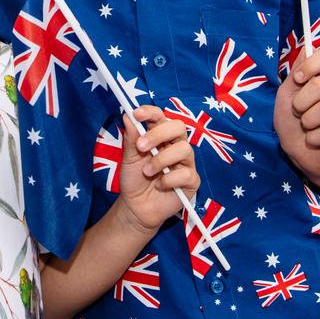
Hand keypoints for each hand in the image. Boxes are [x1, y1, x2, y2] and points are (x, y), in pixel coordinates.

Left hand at [115, 106, 198, 233]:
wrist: (136, 206)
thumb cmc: (135, 179)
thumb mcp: (129, 158)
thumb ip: (131, 138)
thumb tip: (128, 116)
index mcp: (160, 136)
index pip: (161, 117)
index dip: (151, 112)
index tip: (136, 114)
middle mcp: (175, 145)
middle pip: (179, 127)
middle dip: (158, 134)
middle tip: (140, 147)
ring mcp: (185, 162)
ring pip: (184, 149)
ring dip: (161, 160)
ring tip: (147, 172)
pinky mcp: (191, 181)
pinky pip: (186, 174)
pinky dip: (169, 180)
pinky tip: (159, 186)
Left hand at [274, 47, 319, 186]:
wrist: (299, 154)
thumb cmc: (293, 122)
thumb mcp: (287, 95)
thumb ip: (297, 73)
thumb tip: (306, 47)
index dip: (313, 63)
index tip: (298, 78)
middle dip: (301, 101)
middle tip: (297, 112)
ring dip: (307, 120)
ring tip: (306, 126)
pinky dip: (313, 138)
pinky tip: (314, 140)